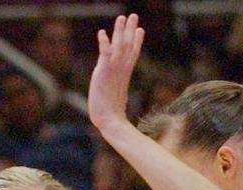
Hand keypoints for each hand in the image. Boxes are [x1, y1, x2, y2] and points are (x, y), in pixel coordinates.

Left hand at [88, 14, 143, 132]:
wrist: (109, 120)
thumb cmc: (112, 115)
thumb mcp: (118, 98)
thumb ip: (118, 93)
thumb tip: (121, 100)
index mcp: (125, 74)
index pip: (133, 54)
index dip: (136, 41)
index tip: (140, 30)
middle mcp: (121, 69)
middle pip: (128, 45)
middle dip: (130, 30)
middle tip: (133, 16)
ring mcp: (113, 70)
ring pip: (118, 45)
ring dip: (120, 30)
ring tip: (122, 17)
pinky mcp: (103, 72)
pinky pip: (104, 53)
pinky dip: (104, 43)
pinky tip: (102, 33)